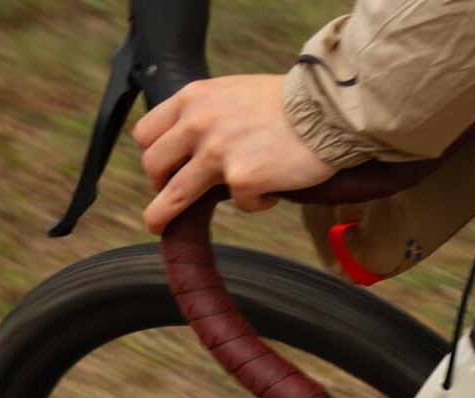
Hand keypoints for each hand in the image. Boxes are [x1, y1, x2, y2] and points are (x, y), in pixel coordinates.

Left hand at [133, 74, 335, 233]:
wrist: (326, 108)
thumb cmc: (291, 102)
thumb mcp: (236, 93)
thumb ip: (212, 113)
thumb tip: (201, 142)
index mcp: (194, 99)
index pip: (149, 131)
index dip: (154, 154)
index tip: (164, 169)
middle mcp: (198, 123)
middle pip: (154, 165)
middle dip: (156, 187)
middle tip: (165, 201)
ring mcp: (217, 153)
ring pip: (175, 195)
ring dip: (163, 215)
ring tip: (161, 228)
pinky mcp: (242, 179)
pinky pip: (240, 204)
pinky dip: (256, 203)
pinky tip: (273, 190)